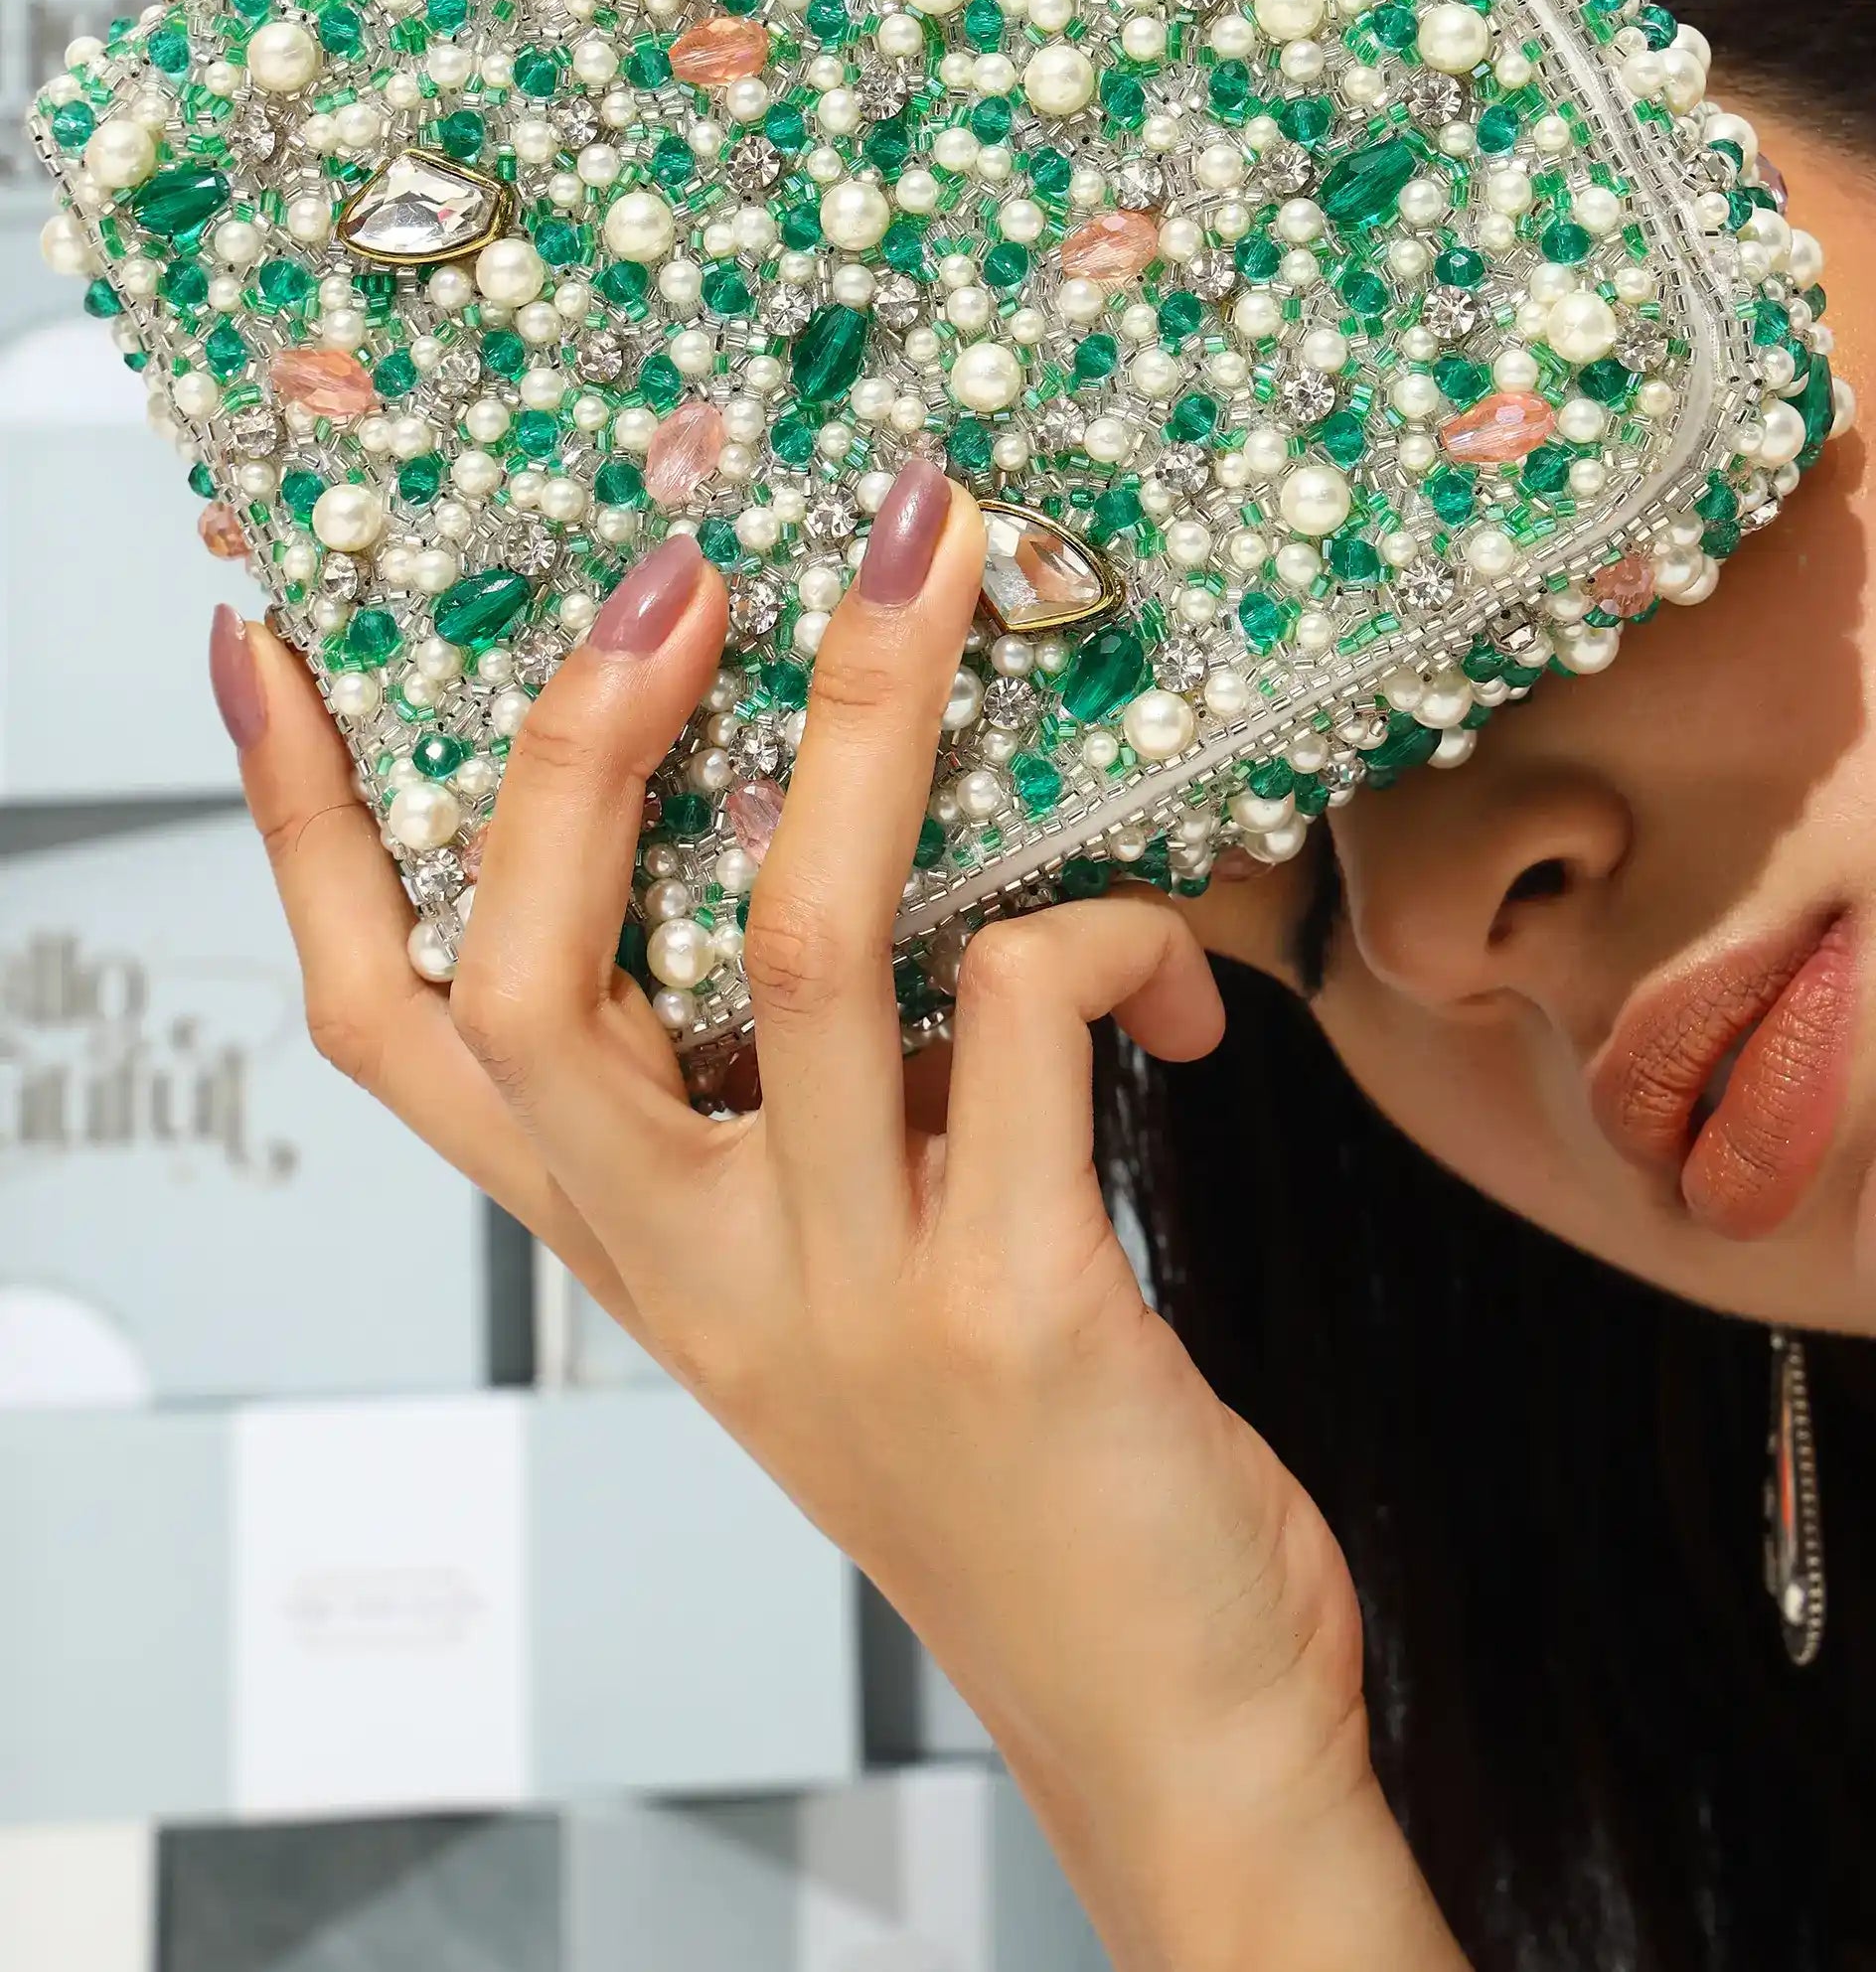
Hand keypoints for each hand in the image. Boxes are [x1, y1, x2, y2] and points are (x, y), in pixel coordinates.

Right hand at [216, 461, 1464, 1971]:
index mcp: (640, 1246)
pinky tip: (1181, 983)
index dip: (313, 838)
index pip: (397, 1032)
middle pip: (533, 974)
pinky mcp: (1014, 1306)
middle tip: (670, 571)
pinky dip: (1111, 931)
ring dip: (866, 718)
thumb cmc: (1025, 1472)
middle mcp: (702, 1269)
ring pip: (790, 938)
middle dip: (579, 740)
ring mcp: (846, 1290)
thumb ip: (819, 1099)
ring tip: (928, 561)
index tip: (278, 652)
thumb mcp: (856, 1276)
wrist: (1170, 1730)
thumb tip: (872, 845)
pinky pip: (1022, 1010)